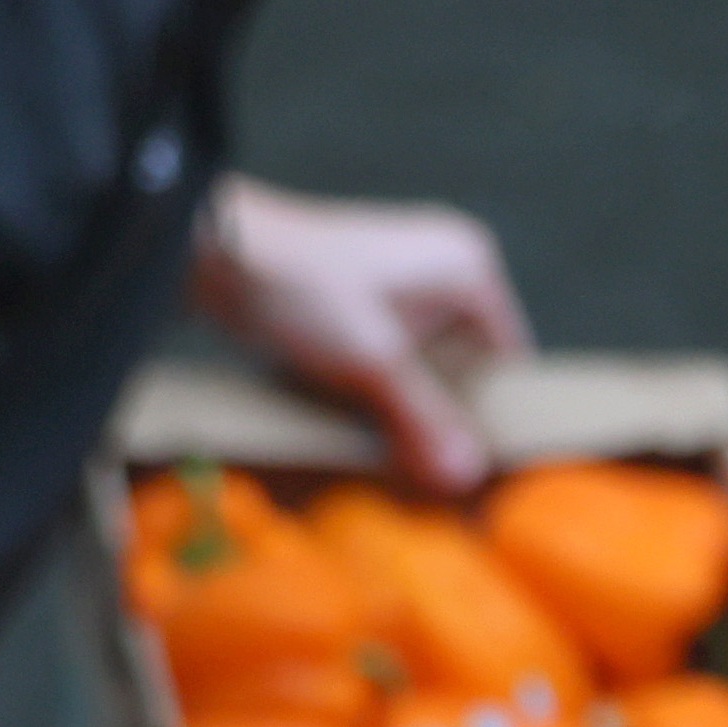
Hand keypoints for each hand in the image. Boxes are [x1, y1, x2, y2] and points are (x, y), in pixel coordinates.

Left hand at [198, 177, 530, 491]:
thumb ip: (425, 420)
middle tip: (431, 472)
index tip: (478, 469)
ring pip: (427, 370)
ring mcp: (405, 284)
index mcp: (468, 268)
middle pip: (468, 368)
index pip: (510, 361)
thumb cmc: (300, 286)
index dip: (495, 418)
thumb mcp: (373, 362)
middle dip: (447, 419)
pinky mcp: (365, 302)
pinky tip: (365, 427)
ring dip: (410, 411)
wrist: (217, 250)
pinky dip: (381, 395)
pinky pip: (393, 362)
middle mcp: (445, 270)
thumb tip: (467, 476)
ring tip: (396, 454)